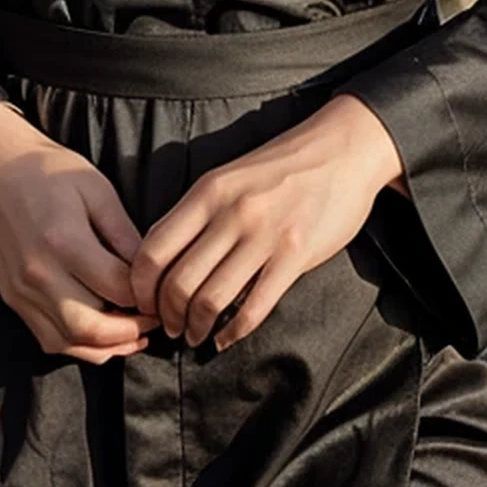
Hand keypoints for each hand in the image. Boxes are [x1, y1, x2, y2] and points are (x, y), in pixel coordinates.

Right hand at [0, 101, 159, 362]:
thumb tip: (150, 270)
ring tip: (135, 334)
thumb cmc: (47, 171)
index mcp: (64, 241)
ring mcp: (21, 291)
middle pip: (91, 329)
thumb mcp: (97, 189)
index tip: (163, 292)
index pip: (117, 289)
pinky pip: (48, 338)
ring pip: (68, 342)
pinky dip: (78, 345)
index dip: (147, 297)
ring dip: (106, 346)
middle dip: (131, 332)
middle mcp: (38, 274)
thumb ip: (124, 233)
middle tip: (156, 321)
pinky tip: (101, 333)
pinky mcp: (12, 298)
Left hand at [129, 94, 405, 351]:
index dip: (141, 288)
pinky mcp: (295, 255)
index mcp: (208, 192)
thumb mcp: (229, 177)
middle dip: (168, 315)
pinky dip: (234, 331)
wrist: (345, 148)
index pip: (153, 250)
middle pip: (178, 281)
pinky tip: (227, 337)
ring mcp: (265, 235)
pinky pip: (255, 306)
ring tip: (196, 335)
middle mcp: (231, 213)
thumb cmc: (283, 166)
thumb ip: (196, 213)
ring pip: (211, 299)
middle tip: (170, 327)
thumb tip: (162, 259)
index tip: (145, 303)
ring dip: (197, 327)